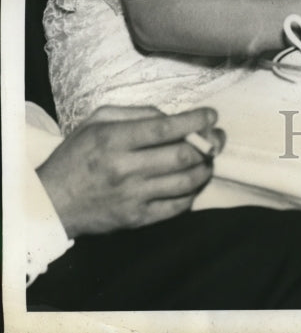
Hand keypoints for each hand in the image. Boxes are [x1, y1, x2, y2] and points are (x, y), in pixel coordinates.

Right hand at [36, 105, 223, 238]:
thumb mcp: (97, 121)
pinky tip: (192, 183)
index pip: (165, 128)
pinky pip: (176, 208)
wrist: (51, 203)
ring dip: (205, 169)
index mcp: (115, 140)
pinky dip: (192, 194)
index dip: (195, 121)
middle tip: (217, 139)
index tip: (212, 115)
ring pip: (185, 182)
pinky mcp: (136, 220)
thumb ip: (136, 113)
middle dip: (208, 145)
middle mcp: (125, 169)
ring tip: (208, 160)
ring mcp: (132, 197)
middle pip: (182, 156)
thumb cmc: (76, 156)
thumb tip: (171, 117)